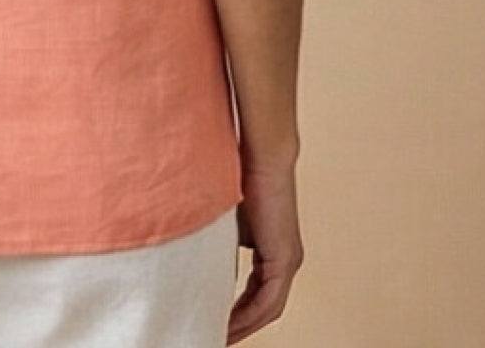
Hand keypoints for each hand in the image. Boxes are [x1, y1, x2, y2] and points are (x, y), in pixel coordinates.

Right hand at [227, 164, 303, 343]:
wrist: (261, 155)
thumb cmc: (239, 175)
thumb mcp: (224, 218)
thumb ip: (218, 242)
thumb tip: (196, 256)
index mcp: (271, 250)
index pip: (254, 293)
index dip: (234, 312)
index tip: (213, 322)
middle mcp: (285, 260)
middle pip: (262, 307)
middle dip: (237, 326)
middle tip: (213, 337)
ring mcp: (288, 260)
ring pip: (266, 309)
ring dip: (242, 326)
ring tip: (218, 338)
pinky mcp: (286, 259)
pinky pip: (268, 302)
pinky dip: (249, 317)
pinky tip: (229, 326)